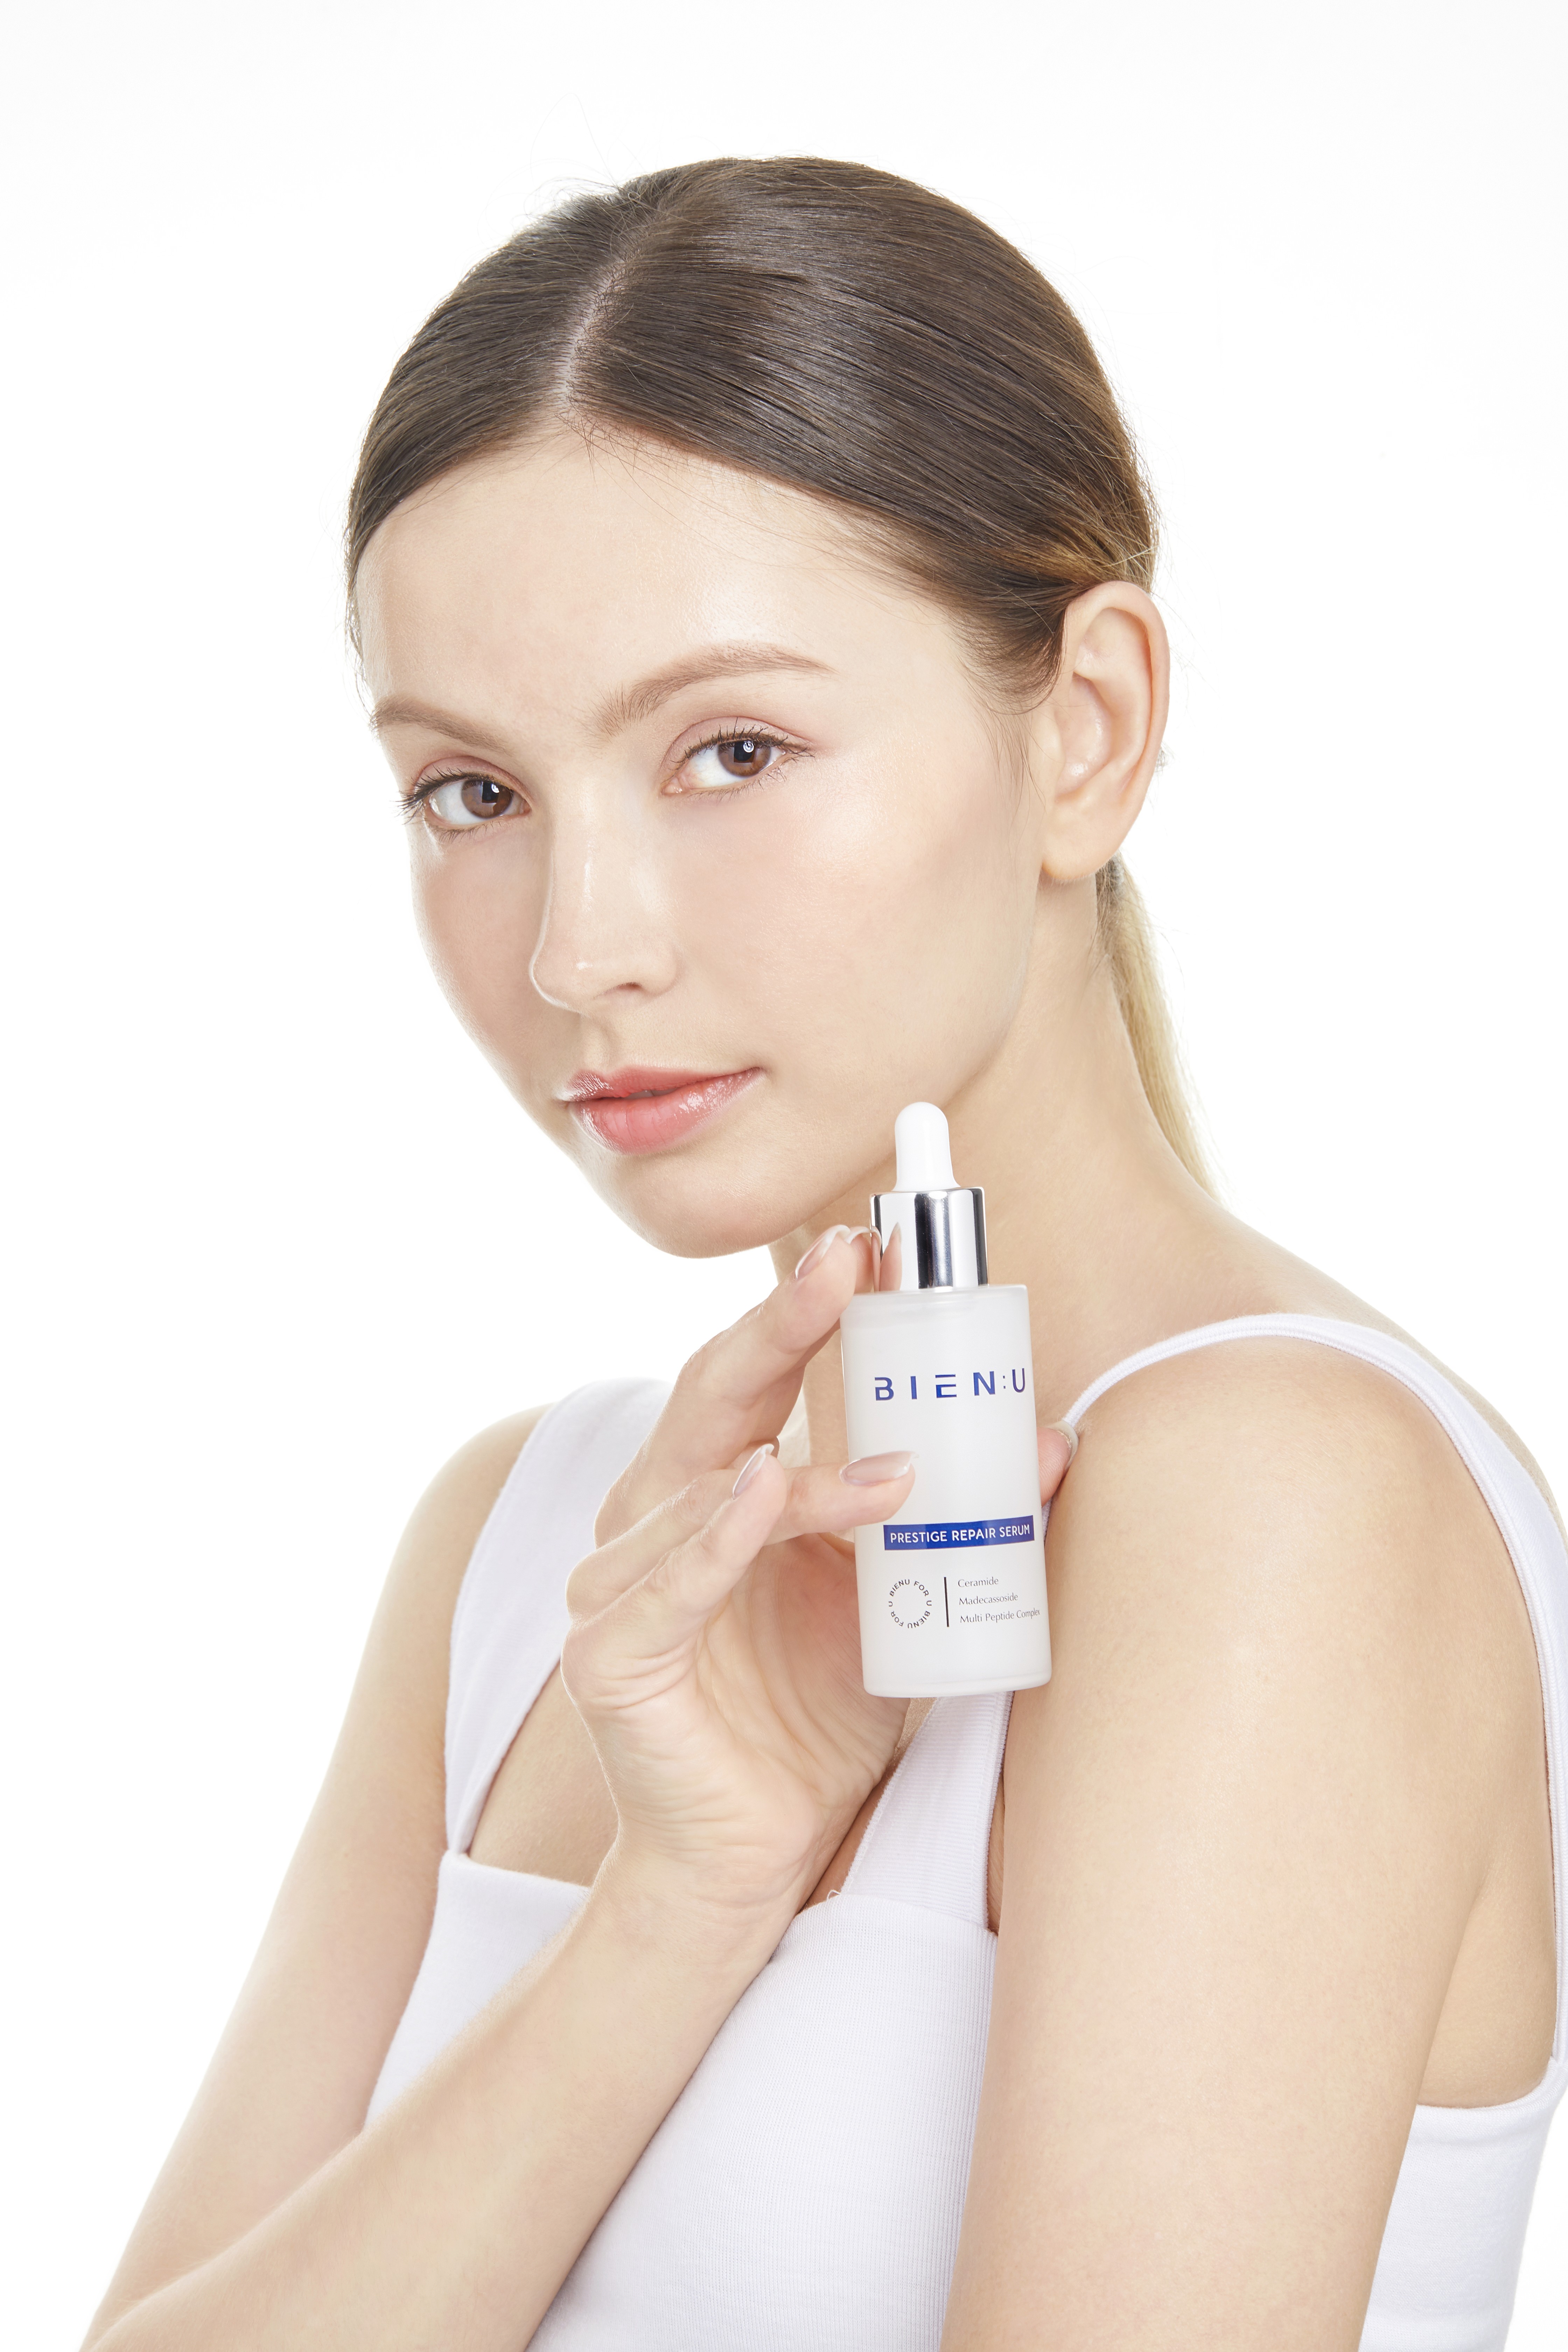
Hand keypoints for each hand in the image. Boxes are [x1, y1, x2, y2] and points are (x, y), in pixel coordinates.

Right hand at [560, 1232, 1075, 1929]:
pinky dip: (714, 1540)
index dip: (809, 1306)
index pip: (756, 1371)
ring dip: (810, 1474)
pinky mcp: (609, 1655)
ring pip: (711, 1489)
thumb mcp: (895, 1600)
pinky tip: (758, 1495)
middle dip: (786, 1321)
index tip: (877, 1244)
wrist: (754, 1855)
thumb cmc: (816, 1719)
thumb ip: (948, 1520)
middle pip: (717, 1393)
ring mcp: (618, 1580)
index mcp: (715, 1485)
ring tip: (901, 1466)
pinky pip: (667, 1585)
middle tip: (853, 1262)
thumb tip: (1052, 1443)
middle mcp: (655, 1512)